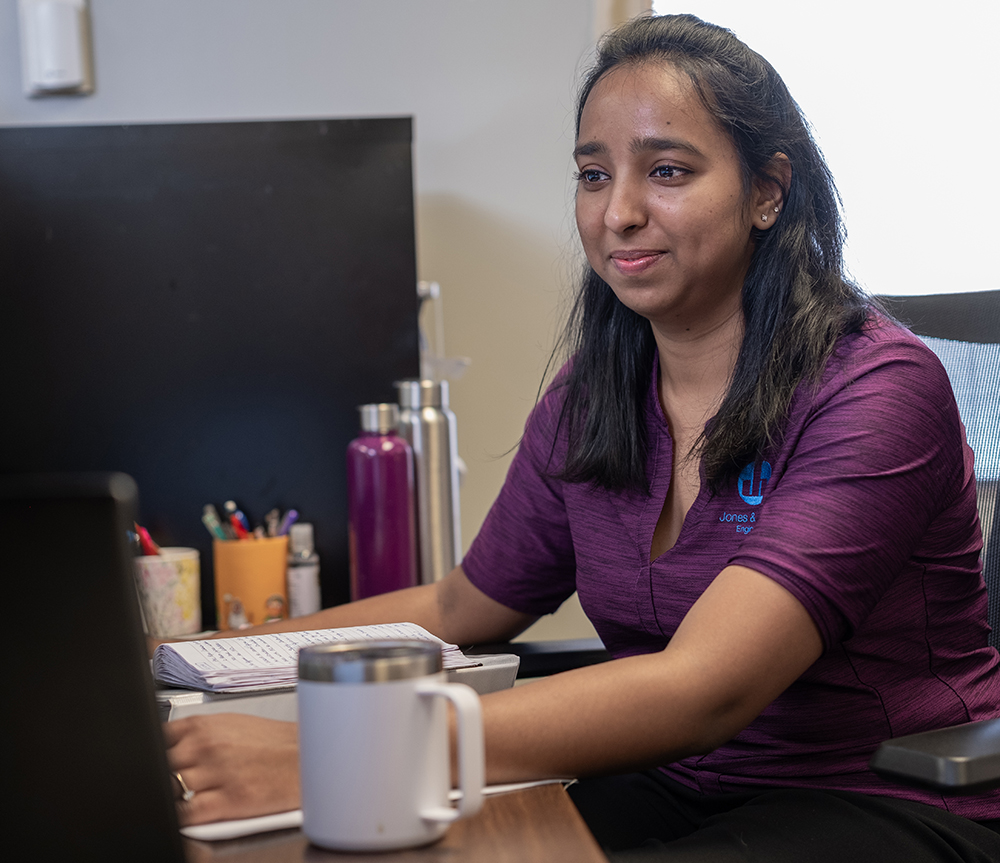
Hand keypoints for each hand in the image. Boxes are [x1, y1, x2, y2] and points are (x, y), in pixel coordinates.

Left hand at [163, 714, 299, 825]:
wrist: (309, 758)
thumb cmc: (275, 743)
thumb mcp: (232, 725)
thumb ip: (198, 735)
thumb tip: (169, 748)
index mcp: (205, 725)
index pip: (157, 739)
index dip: (153, 754)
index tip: (153, 761)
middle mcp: (206, 746)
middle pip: (160, 766)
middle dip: (164, 776)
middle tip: (172, 783)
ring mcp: (215, 773)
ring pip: (169, 790)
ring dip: (173, 796)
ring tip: (185, 797)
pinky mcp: (227, 801)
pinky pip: (186, 814)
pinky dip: (182, 817)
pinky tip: (190, 814)